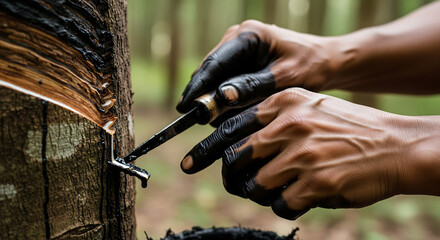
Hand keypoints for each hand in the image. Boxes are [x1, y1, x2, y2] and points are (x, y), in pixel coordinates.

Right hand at [176, 20, 333, 124]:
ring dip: (216, 100)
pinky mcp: (239, 62)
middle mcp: (237, 38)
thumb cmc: (310, 67)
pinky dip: (225, 99)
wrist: (324, 62)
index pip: (215, 62)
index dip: (198, 86)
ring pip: (214, 78)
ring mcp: (236, 50)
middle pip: (209, 70)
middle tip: (202, 120)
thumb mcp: (285, 79)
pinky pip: (224, 82)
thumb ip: (253, 87)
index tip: (185, 107)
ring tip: (224, 119)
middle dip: (204, 96)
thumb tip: (222, 96)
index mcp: (248, 35)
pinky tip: (232, 113)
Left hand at [181, 88, 439, 219]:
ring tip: (278, 189)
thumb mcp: (309, 106)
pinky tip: (301, 196)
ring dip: (260, 193)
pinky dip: (284, 205)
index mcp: (284, 103)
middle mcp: (290, 125)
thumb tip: (233, 142)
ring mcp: (302, 155)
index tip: (187, 163)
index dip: (205, 148)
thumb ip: (272, 119)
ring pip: (255, 185)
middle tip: (236, 183)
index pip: (230, 126)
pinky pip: (281, 204)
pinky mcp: (316, 183)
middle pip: (235, 158)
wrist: (395, 145)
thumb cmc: (347, 128)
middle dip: (230, 176)